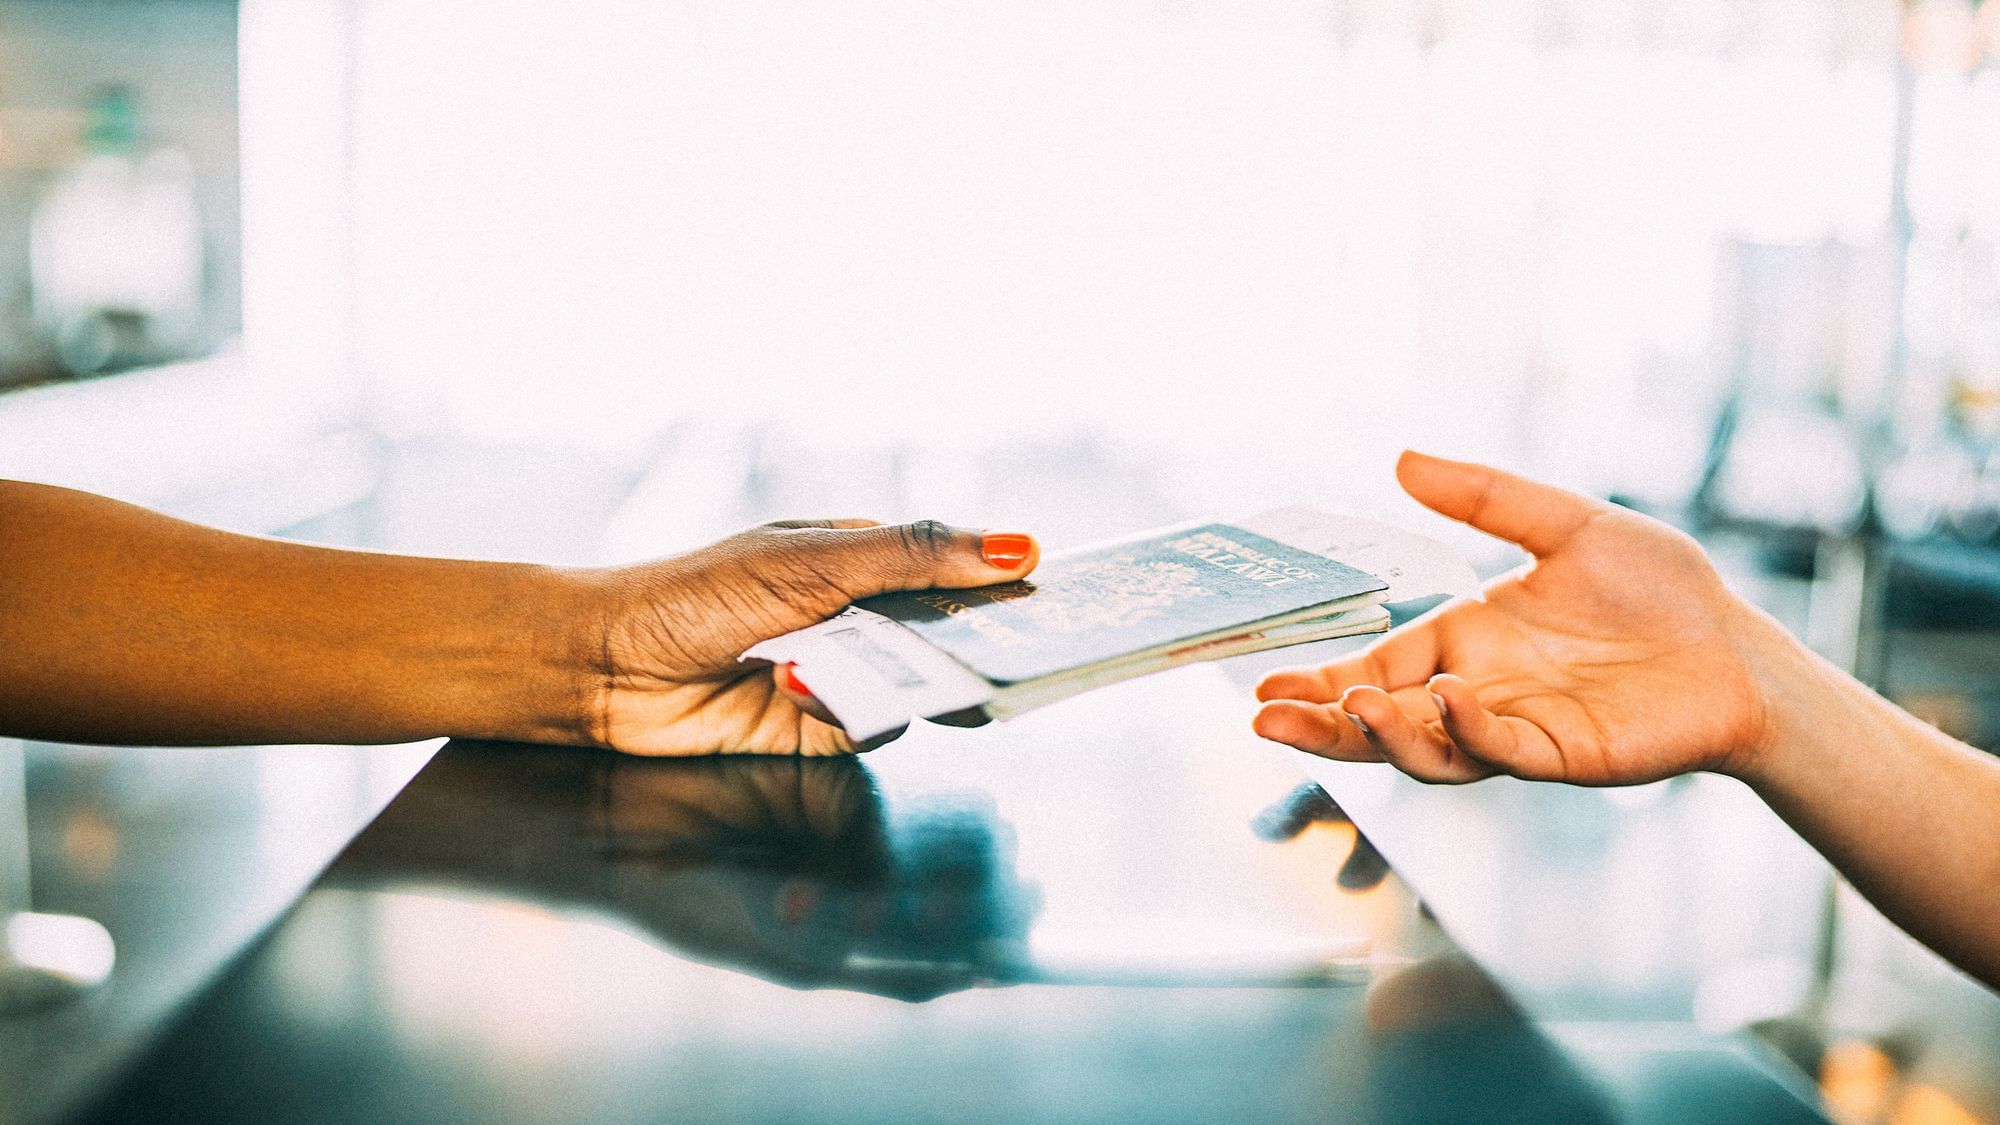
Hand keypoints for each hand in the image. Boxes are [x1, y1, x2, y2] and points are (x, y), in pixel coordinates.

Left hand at [586, 520, 1037, 755]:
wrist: (602, 669)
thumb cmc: (696, 594)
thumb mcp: (816, 560)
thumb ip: (918, 557)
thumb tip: (1020, 545)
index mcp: (865, 559)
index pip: (958, 570)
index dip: (1008, 584)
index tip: (1060, 599)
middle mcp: (861, 619)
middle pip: (951, 636)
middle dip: (978, 647)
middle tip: (1015, 662)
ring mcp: (842, 677)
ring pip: (917, 688)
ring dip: (903, 683)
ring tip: (874, 671)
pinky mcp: (818, 732)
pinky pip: (870, 729)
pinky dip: (849, 713)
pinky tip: (792, 687)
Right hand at [1254, 452, 1775, 784]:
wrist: (1739, 645)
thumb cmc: (1659, 589)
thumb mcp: (1566, 524)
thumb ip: (1484, 497)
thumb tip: (1402, 458)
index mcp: (1463, 643)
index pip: (1373, 671)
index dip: (1320, 684)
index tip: (1264, 687)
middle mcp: (1477, 693)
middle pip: (1380, 724)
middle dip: (1322, 727)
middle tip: (1268, 722)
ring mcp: (1516, 730)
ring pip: (1429, 751)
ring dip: (1386, 737)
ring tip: (1354, 707)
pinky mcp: (1564, 755)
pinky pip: (1502, 750)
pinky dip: (1469, 728)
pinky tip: (1451, 696)